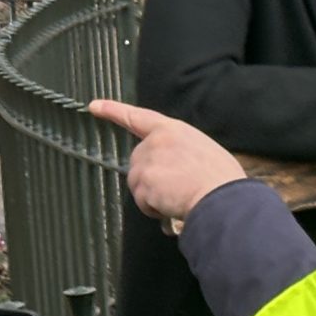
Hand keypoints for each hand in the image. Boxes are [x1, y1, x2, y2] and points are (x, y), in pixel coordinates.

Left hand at [89, 99, 247, 223]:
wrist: (221, 197)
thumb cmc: (221, 179)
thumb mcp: (203, 150)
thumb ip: (179, 150)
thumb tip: (174, 167)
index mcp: (173, 129)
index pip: (138, 117)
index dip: (114, 110)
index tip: (94, 106)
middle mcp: (156, 141)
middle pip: (138, 161)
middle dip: (150, 177)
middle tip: (177, 188)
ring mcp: (147, 161)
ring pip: (138, 184)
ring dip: (153, 195)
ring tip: (179, 197)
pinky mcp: (143, 181)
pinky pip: (142, 201)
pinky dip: (154, 209)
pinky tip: (173, 206)